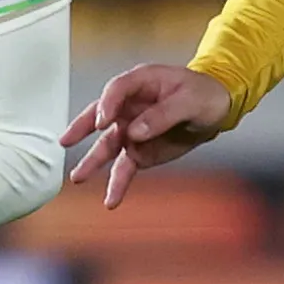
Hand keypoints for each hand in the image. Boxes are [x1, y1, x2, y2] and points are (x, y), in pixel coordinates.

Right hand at [60, 63, 232, 206]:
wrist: (218, 110)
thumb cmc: (205, 94)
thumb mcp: (190, 100)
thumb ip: (162, 115)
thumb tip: (135, 132)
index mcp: (141, 83)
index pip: (116, 90)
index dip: (106, 105)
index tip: (102, 122)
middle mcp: (129, 106)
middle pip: (99, 116)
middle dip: (81, 128)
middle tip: (65, 141)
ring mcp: (132, 129)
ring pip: (107, 146)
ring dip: (93, 162)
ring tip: (78, 177)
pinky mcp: (139, 151)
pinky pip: (124, 167)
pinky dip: (117, 183)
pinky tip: (111, 199)